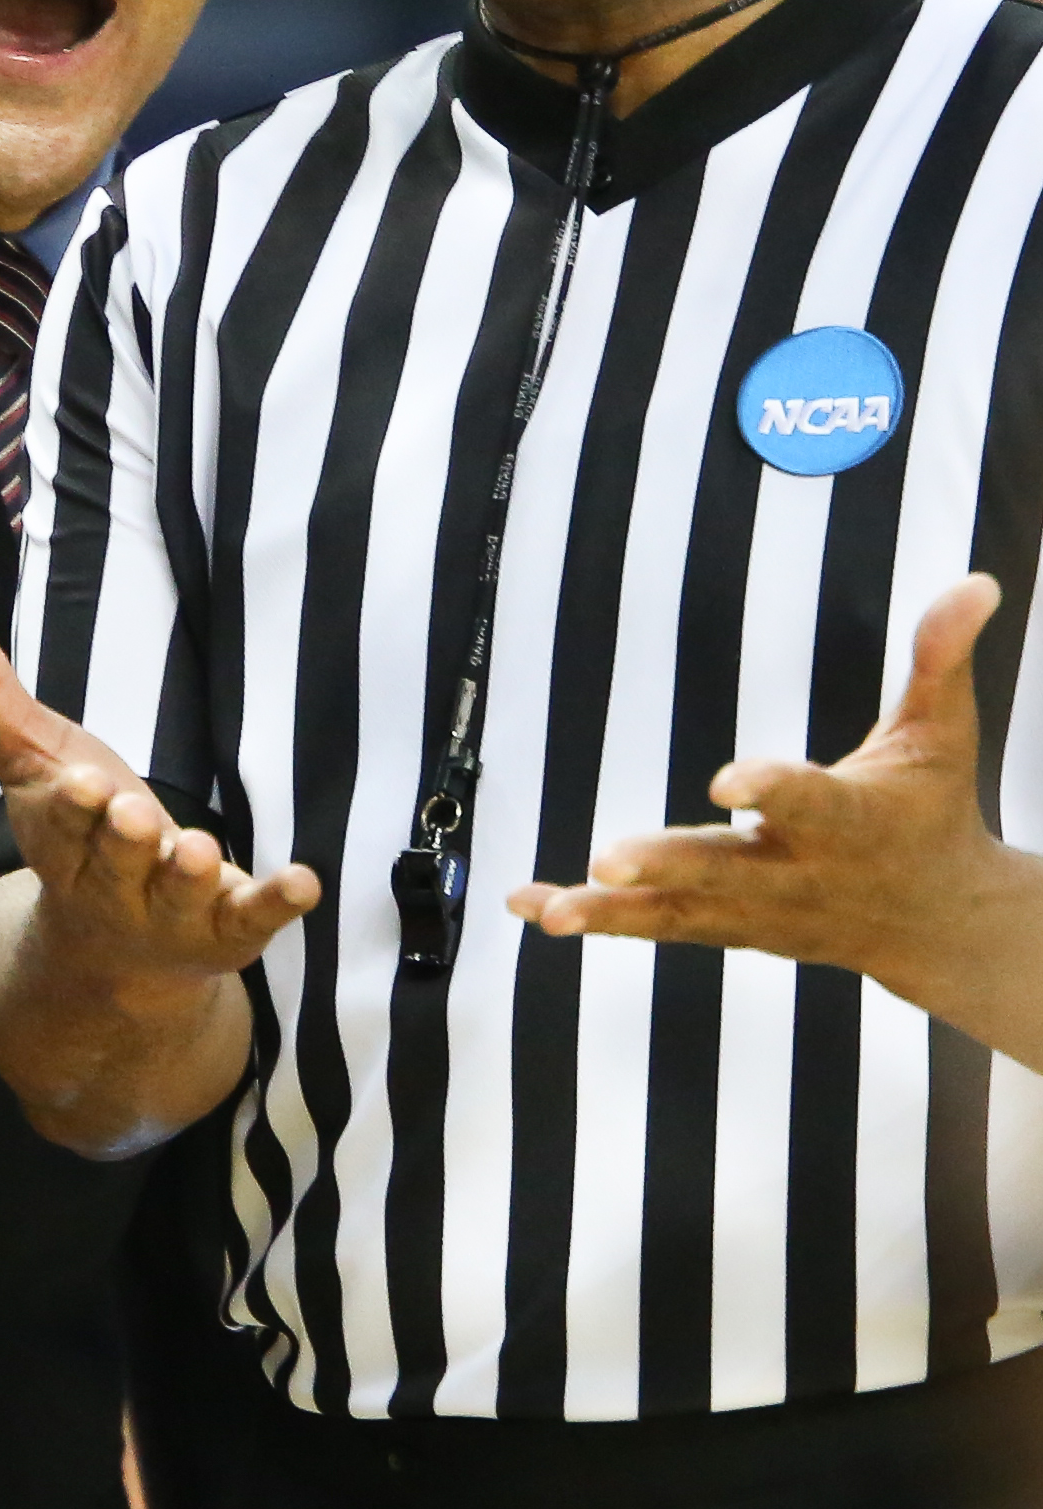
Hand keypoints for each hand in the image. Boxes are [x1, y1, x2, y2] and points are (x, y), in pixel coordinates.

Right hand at [0, 602, 318, 984]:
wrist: (120, 947)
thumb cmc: (81, 831)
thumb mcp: (34, 758)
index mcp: (63, 841)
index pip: (61, 823)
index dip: (70, 807)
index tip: (78, 782)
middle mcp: (112, 885)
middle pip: (117, 862)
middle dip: (125, 842)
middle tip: (136, 817)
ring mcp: (170, 914)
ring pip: (177, 897)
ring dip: (189, 875)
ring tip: (198, 851)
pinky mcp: (226, 929)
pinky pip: (252, 918)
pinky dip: (276, 902)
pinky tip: (302, 883)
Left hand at [508, 576, 1042, 1056]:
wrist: (939, 929)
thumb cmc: (933, 811)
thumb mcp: (943, 732)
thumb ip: (941, 656)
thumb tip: (976, 580)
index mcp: (853, 822)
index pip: (810, 802)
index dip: (772, 788)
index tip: (728, 778)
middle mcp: (800, 875)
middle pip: (726, 872)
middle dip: (667, 867)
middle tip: (606, 859)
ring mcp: (759, 913)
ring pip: (680, 916)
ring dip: (611, 913)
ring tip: (550, 908)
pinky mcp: (729, 929)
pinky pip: (656, 928)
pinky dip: (598, 919)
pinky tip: (531, 906)